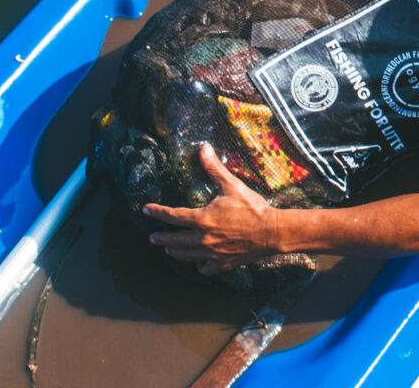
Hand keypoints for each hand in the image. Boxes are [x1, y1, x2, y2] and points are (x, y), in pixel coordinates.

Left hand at [142, 143, 277, 275]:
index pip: (172, 216)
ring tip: (169, 251)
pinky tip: (199, 261)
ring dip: (174, 252)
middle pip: (173, 241)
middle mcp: (203, 238)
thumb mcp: (232, 186)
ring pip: (185, 256)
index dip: (157, 212)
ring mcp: (212, 253)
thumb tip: (203, 149)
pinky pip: (204, 268)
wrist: (272, 232)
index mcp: (202, 219)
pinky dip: (199, 265)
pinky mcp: (223, 263)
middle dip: (161, 239)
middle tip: (153, 237)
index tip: (146, 210)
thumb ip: (214, 169)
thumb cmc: (252, 208)